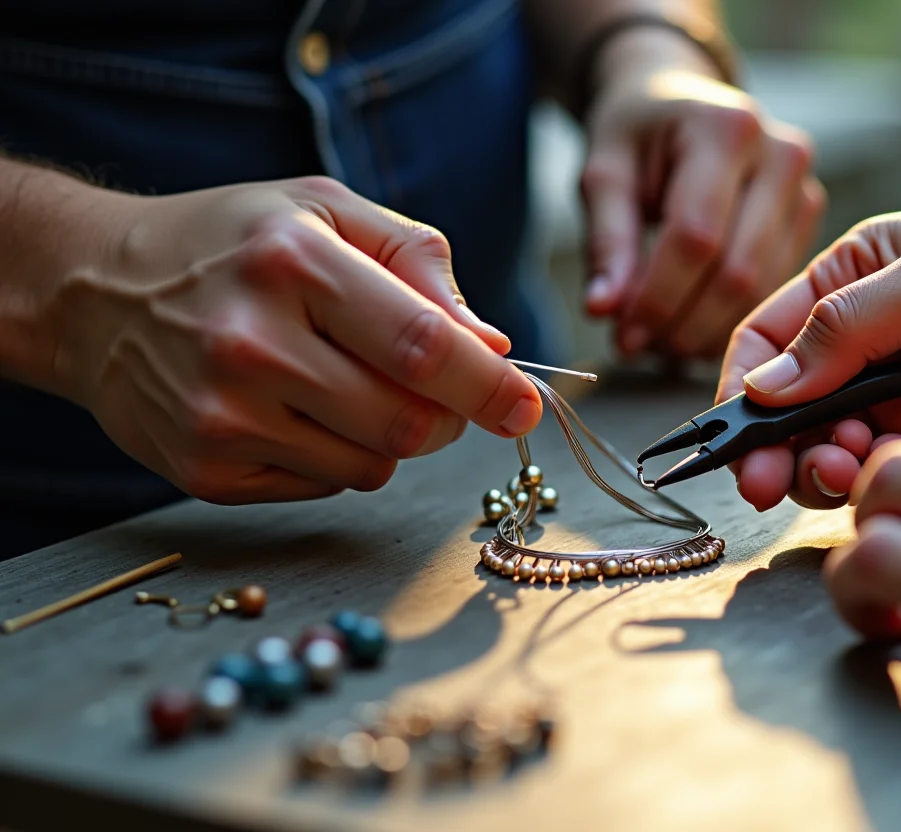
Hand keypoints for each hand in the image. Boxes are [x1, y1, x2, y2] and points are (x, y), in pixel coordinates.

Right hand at [47, 176, 542, 503]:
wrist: (94, 291)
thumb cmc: (231, 243)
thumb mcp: (324, 211)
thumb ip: (418, 264)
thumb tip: (492, 343)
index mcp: (293, 263)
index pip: (423, 346)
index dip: (490, 386)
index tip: (528, 407)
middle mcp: (252, 344)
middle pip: (408, 423)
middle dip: (447, 415)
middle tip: (435, 388)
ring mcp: (223, 417)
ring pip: (373, 465)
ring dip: (389, 436)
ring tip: (339, 383)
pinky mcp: (205, 470)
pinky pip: (324, 487)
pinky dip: (335, 456)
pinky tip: (293, 410)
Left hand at [579, 28, 825, 359]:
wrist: (679, 104)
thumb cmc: (638, 137)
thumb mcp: (605, 174)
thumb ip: (606, 242)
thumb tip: (603, 309)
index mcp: (726, 129)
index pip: (696, 238)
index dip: (658, 297)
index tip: (623, 334)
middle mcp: (781, 155)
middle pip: (737, 271)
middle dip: (683, 324)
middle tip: (638, 345)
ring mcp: (804, 188)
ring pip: (761, 289)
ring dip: (706, 331)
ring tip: (659, 338)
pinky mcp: (809, 218)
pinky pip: (773, 289)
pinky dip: (729, 319)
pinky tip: (691, 323)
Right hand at [717, 200, 900, 510]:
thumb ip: (845, 328)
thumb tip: (766, 387)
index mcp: (850, 280)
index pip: (766, 337)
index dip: (740, 389)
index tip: (730, 435)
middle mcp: (861, 340)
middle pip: (785, 404)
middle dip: (770, 445)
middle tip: (765, 484)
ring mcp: (894, 392)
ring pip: (822, 445)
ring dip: (816, 466)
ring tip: (839, 467)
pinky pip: (875, 469)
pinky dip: (863, 482)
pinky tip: (876, 475)